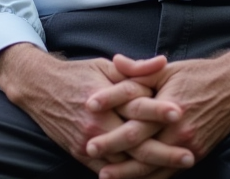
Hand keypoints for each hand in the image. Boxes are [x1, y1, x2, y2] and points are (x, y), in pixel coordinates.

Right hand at [0, 44, 190, 174]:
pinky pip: (108, 172)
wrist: (40, 89)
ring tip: (175, 171)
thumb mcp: (106, 67)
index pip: (135, 107)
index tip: (181, 113)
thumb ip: (135, 69)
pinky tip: (149, 178)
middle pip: (134, 144)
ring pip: (123, 164)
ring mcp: (88, 144)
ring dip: (150, 169)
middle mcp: (96, 125)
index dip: (158, 111)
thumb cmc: (78, 75)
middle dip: (163, 152)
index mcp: (104, 100)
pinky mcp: (81, 155)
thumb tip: (163, 61)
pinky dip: (127, 177)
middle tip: (189, 156)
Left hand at [85, 46, 229, 178]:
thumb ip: (140, 70)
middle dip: (112, 150)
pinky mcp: (195, 154)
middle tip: (88, 150)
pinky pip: (169, 172)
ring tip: (104, 175)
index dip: (110, 113)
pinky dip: (150, 178)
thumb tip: (115, 62)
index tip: (88, 111)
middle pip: (140, 146)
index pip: (134, 114)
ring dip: (128, 173)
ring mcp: (188, 146)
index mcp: (170, 106)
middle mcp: (179, 130)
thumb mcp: (168, 68)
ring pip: (153, 166)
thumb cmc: (199, 74)